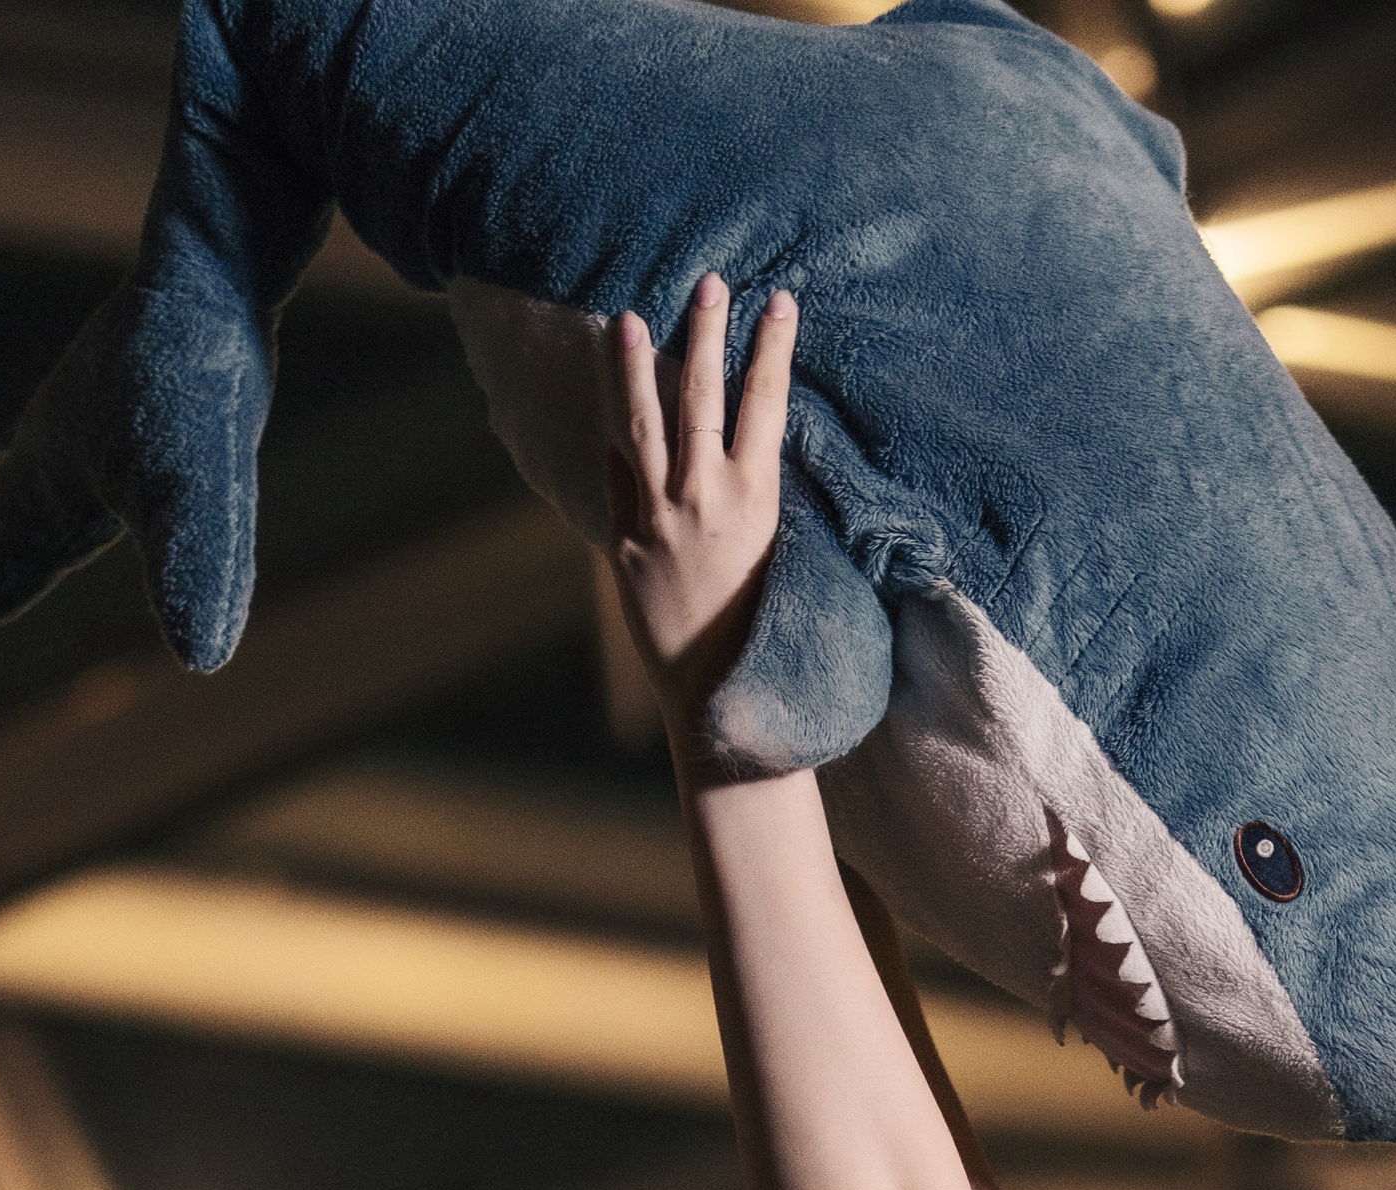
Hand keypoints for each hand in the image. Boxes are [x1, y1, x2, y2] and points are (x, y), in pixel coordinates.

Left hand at [601, 274, 796, 740]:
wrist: (720, 700)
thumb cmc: (769, 638)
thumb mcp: (786, 561)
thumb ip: (766, 502)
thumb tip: (765, 455)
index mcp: (755, 501)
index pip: (766, 403)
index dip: (771, 348)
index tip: (778, 302)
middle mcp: (702, 498)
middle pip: (700, 395)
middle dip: (706, 333)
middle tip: (708, 282)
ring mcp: (656, 517)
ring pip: (640, 423)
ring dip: (635, 366)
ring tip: (627, 317)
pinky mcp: (624, 542)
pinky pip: (615, 476)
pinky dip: (613, 437)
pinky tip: (610, 403)